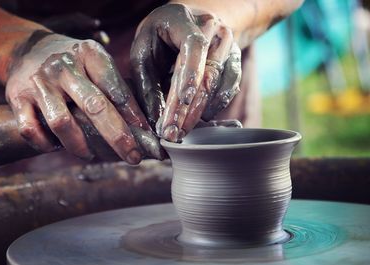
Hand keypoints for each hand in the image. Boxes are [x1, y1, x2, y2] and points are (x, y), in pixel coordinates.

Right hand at [6, 32, 151, 163]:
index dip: (134, 116)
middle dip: (118, 137)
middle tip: (133, 157)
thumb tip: (142, 125)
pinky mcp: (17, 96)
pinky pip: (31, 130)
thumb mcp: (95, 63)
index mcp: (89, 54)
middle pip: (95, 106)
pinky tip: (57, 146)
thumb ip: (115, 88)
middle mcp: (64, 67)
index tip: (148, 136)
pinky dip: (45, 144)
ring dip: (80, 146)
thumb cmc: (74, 64)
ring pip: (62, 122)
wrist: (28, 49)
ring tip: (91, 155)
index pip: (116, 88)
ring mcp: (39, 82)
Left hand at [130, 3, 241, 141]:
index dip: (190, 75)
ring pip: (220, 81)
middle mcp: (213, 28)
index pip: (194, 47)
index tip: (182, 102)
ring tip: (182, 130)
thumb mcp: (142, 53)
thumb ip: (146, 84)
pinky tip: (202, 117)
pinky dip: (217, 103)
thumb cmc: (158, 38)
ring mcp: (227, 43)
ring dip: (201, 110)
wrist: (184, 21)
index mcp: (185, 20)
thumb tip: (154, 121)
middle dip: (189, 107)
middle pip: (208, 72)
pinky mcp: (233, 58)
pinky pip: (231, 84)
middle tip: (174, 133)